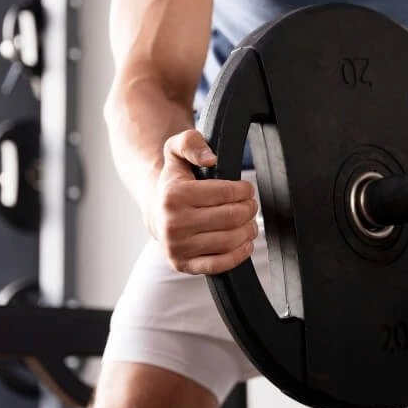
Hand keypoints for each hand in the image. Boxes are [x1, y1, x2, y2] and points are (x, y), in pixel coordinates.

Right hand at [146, 130, 258, 274]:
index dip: (244, 190)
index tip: (246, 189)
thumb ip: (191, 142)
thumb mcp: (176, 150)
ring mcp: (177, 247)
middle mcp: (173, 223)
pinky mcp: (182, 264)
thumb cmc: (175, 182)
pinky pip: (219, 265)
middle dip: (249, 209)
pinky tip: (244, 243)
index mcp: (173, 195)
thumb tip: (210, 159)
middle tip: (250, 205)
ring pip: (229, 241)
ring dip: (248, 230)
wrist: (157, 211)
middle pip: (231, 218)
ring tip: (248, 222)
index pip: (226, 193)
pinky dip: (239, 254)